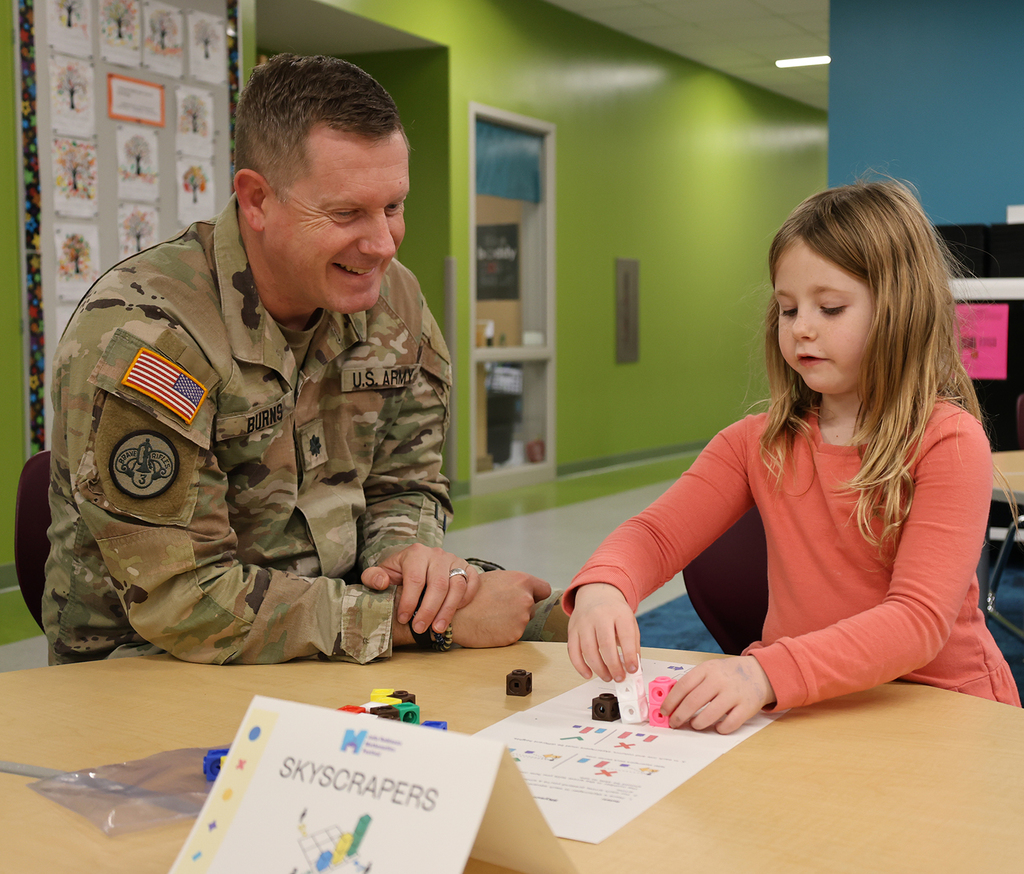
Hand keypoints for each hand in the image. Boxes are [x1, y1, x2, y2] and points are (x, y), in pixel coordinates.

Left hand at [362, 544, 479, 634]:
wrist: (416, 563)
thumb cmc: (399, 572)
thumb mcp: (382, 572)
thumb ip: (373, 577)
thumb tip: (381, 583)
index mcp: (415, 553)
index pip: (415, 579)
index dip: (410, 601)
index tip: (404, 619)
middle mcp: (437, 554)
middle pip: (438, 584)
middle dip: (429, 610)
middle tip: (419, 629)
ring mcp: (454, 560)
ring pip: (457, 585)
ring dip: (448, 610)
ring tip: (438, 629)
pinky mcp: (467, 567)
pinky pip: (472, 582)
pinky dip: (466, 599)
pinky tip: (455, 613)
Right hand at [448, 570, 551, 647]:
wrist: (455, 616)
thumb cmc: (470, 595)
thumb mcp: (495, 578)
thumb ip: (514, 584)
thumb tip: (524, 590)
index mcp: (521, 581)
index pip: (544, 589)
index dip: (536, 593)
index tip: (530, 597)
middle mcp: (525, 599)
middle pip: (533, 606)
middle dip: (521, 607)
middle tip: (500, 607)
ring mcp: (521, 618)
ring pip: (523, 620)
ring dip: (513, 619)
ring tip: (492, 616)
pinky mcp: (515, 635)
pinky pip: (514, 632)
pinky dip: (505, 631)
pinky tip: (491, 626)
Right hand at [566, 583, 640, 682]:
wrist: (596, 594)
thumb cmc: (615, 612)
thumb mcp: (630, 622)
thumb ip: (633, 645)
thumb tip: (633, 668)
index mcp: (619, 613)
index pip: (625, 636)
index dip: (629, 655)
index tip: (633, 670)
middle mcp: (600, 616)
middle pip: (605, 644)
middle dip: (613, 665)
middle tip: (619, 678)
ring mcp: (584, 622)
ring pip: (588, 649)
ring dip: (598, 668)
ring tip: (607, 677)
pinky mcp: (572, 629)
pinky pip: (573, 651)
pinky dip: (580, 666)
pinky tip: (588, 674)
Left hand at [661, 656, 775, 733]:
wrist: (759, 672)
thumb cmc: (728, 673)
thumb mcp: (709, 669)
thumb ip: (693, 682)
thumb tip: (671, 702)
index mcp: (707, 669)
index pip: (683, 686)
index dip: (671, 701)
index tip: (664, 711)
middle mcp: (719, 680)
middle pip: (693, 702)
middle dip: (679, 716)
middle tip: (674, 723)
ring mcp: (734, 694)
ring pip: (709, 715)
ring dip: (697, 723)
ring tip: (695, 724)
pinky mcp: (747, 707)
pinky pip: (730, 724)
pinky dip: (720, 729)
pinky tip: (717, 727)